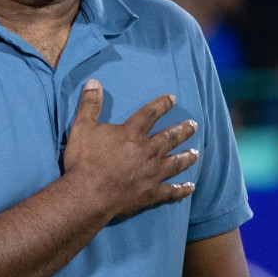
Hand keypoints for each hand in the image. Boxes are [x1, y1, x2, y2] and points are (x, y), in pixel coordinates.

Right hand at [61, 79, 197, 220]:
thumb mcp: (82, 128)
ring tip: (195, 153)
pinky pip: (171, 191)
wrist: (88, 194)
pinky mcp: (151, 193)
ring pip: (175, 163)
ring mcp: (152, 173)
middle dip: (183, 130)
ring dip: (186, 157)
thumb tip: (94, 82)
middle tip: (194, 126)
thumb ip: (89, 105)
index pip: (149, 114)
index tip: (173, 99)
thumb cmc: (84, 161)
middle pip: (169, 138)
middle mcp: (147, 151)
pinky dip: (181, 190)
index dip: (162, 104)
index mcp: (131, 133)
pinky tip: (190, 187)